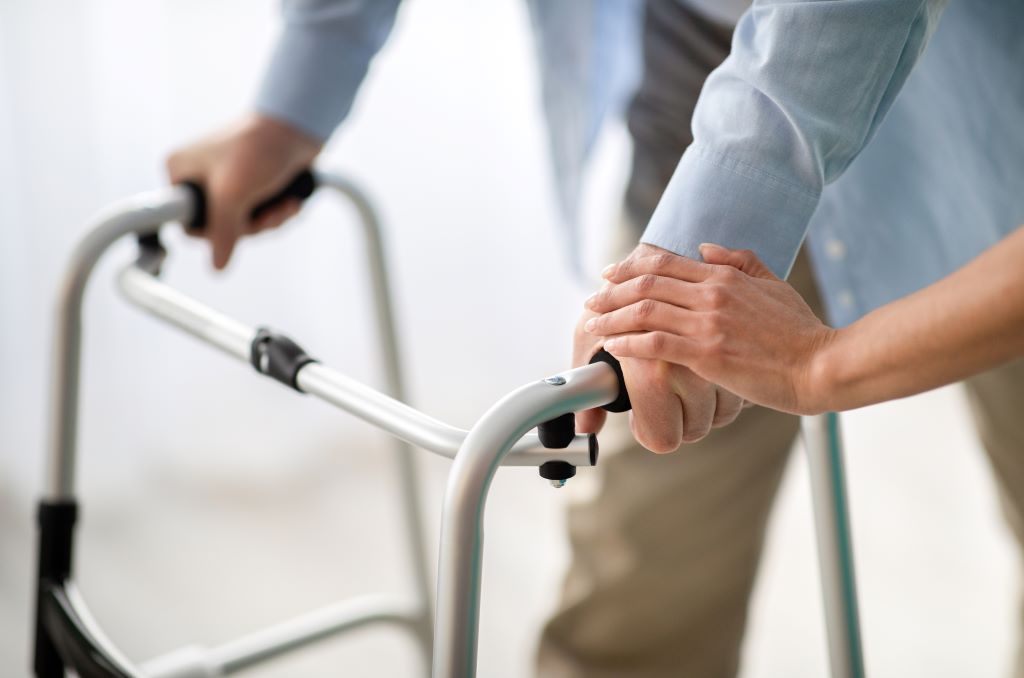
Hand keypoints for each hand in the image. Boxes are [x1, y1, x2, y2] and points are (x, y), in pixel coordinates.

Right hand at [166, 114, 321, 268]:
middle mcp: (199, 176)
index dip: (212, 232)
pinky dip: (277, 212)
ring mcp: (226, 181)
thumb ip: (223, 233)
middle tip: (266, 214)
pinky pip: (259, 214)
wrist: (299, 124)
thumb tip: (217, 267)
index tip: (234, 225)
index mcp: (180, 171)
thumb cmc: (260, 148)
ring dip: (269, 220)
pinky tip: (291, 201)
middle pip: (219, 228)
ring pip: (243, 224)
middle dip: (250, 226)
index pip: (186, 222)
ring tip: (284, 205)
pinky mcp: (252, 184)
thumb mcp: (234, 194)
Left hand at [585, 243, 837, 414]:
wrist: (821, 365)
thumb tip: (705, 248)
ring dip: (612, 316)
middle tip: (591, 300)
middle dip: (611, 291)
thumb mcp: (773, 284)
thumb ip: (739, 262)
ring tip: (593, 324)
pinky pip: (654, 344)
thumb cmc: (800, 331)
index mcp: (724, 276)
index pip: (664, 263)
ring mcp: (708, 324)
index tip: (609, 274)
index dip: (629, 267)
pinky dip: (627, 342)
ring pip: (644, 311)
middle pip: (646, 284)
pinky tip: (613, 346)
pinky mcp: (707, 354)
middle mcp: (712, 294)